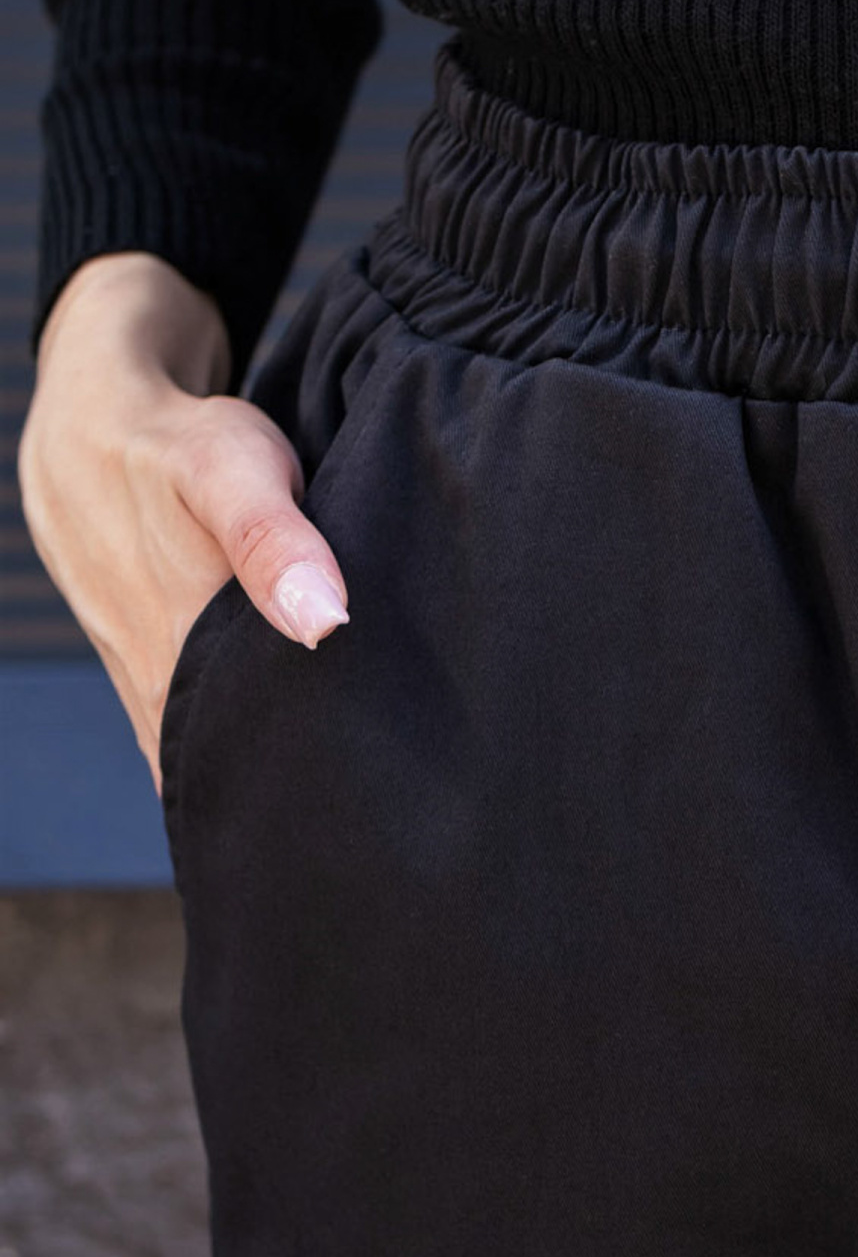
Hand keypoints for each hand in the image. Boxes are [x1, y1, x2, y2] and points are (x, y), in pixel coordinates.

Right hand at [20, 252, 348, 790]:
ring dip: (259, 778)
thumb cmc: (176, 442)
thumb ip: (273, 542)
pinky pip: (187, 729)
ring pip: (204, 755)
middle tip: (369, 837)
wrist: (90, 420)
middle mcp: (157, 682)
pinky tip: (282, 762)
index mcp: (181, 652)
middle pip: (230, 768)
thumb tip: (325, 624)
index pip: (246, 759)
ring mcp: (145, 681)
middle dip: (289, 804)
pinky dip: (233, 748)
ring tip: (337, 816)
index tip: (363, 830)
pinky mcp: (145, 669)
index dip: (300, 798)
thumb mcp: (232, 471)